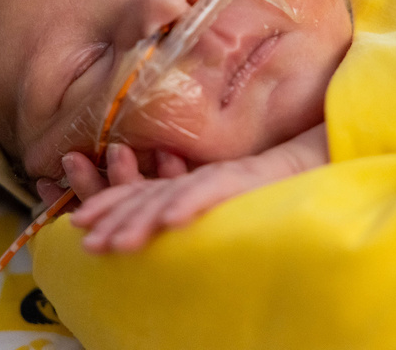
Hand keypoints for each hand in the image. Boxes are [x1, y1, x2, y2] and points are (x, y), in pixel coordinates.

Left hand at [67, 124, 328, 253]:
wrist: (318, 152)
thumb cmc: (271, 181)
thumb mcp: (224, 196)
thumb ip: (196, 203)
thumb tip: (166, 227)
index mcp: (190, 182)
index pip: (142, 193)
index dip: (109, 204)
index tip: (78, 221)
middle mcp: (198, 177)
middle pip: (146, 197)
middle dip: (112, 218)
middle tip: (84, 239)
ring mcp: (219, 177)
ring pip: (171, 198)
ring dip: (141, 220)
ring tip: (116, 243)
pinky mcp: (244, 178)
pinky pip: (212, 192)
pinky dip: (189, 204)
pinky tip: (170, 220)